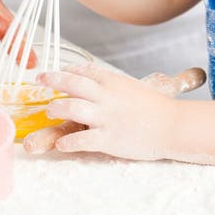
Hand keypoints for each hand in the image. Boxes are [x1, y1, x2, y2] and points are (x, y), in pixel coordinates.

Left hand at [23, 66, 205, 156]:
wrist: (174, 125)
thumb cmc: (156, 108)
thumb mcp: (133, 88)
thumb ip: (113, 85)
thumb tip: (94, 83)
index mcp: (115, 82)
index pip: (86, 71)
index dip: (67, 70)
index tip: (54, 71)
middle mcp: (108, 97)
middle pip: (73, 84)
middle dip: (53, 80)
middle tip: (40, 80)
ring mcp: (107, 118)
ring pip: (73, 108)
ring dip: (57, 109)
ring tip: (49, 111)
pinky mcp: (109, 139)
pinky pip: (82, 139)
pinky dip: (68, 142)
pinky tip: (60, 144)